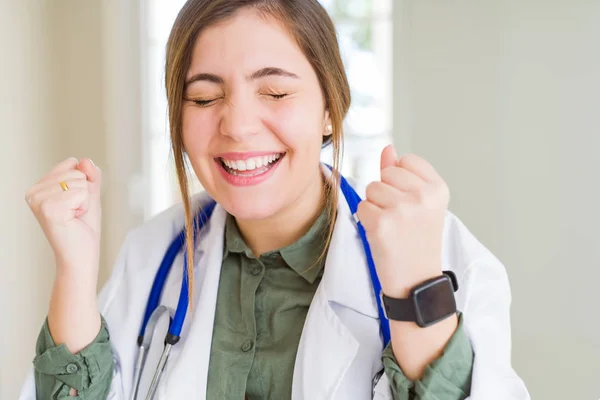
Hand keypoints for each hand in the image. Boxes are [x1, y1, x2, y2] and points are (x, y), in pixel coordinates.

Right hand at [25, 157, 102, 275]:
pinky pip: (81, 192)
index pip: (71, 163)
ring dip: (85, 201)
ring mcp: (39, 200)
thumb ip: (90, 176)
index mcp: (39, 186)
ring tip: (74, 217)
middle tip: (76, 213)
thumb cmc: (83, 229)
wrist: (80, 257)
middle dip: (85, 193)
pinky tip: (73, 220)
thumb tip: (86, 161)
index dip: (83, 183)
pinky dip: (84, 206)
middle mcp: (34, 192)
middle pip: (76, 172)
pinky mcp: (48, 209)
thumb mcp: (90, 195)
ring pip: (79, 181)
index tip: (76, 203)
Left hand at [356, 145, 448, 296]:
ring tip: (392, 227)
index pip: (406, 161)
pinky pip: (362, 207)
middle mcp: (423, 196)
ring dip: (375, 207)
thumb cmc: (417, 241)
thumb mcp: (420, 204)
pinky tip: (382, 235)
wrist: (417, 281)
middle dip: (386, 193)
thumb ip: (403, 173)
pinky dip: (366, 221)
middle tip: (400, 219)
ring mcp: (403, 209)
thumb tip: (388, 148)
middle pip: (385, 173)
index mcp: (438, 188)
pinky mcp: (382, 223)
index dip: (399, 180)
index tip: (409, 202)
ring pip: (371, 189)